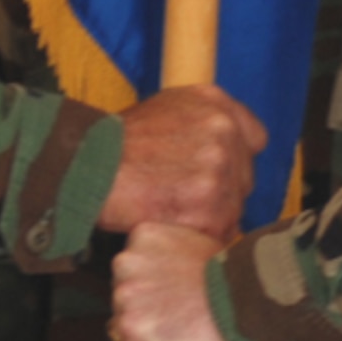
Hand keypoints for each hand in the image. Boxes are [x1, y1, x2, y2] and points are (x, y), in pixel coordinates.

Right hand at [97, 85, 265, 241]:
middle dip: (221, 192)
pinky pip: (216, 233)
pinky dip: (197, 237)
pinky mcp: (206, 206)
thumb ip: (203, 123)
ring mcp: (217, 169)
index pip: (254, 138)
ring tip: (173, 213)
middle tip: (184, 197)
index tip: (219, 172)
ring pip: (232, 209)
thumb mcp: (167, 108)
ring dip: (209, 218)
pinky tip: (172, 227)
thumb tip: (229, 150)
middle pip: (243, 179)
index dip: (237, 159)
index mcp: (215, 103)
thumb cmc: (117, 142)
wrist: (87, 165)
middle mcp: (223, 131)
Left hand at [109, 223, 233, 340]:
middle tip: (172, 321)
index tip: (163, 301)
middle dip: (142, 313)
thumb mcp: (194, 243)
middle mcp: (127, 263)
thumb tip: (160, 273)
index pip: (128, 269)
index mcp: (143, 236)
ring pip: (121, 332)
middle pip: (121, 299)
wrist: (245, 302)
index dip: (146, 290)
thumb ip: (167, 253)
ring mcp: (127, 298)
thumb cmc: (230, 278)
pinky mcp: (133, 331)